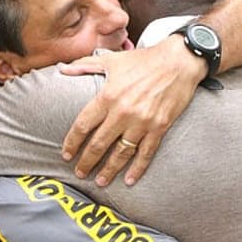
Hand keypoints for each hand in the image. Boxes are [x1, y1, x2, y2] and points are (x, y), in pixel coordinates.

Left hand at [58, 36, 205, 185]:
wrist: (178, 61)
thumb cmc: (143, 60)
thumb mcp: (111, 60)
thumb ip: (84, 65)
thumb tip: (62, 68)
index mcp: (108, 95)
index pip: (83, 125)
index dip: (72, 142)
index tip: (66, 154)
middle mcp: (123, 112)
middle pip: (99, 144)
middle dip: (87, 161)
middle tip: (80, 173)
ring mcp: (142, 122)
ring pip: (121, 153)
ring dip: (109, 170)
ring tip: (100, 181)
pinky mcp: (159, 127)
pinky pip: (146, 153)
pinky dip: (137, 169)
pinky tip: (129, 180)